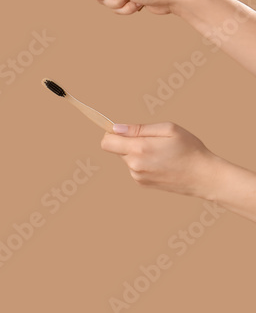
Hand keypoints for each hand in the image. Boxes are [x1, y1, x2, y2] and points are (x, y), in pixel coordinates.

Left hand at [101, 122, 217, 197]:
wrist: (205, 177)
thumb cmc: (190, 149)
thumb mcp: (168, 129)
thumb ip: (139, 128)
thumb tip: (116, 128)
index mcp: (139, 149)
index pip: (106, 142)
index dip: (111, 134)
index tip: (122, 131)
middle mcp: (134, 165)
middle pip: (116, 149)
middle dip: (127, 142)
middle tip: (152, 141)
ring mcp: (137, 176)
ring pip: (127, 159)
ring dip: (137, 153)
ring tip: (160, 152)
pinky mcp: (142, 184)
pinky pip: (135, 168)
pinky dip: (143, 163)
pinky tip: (161, 163)